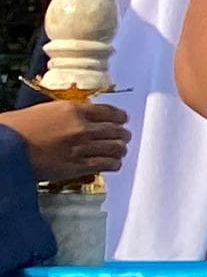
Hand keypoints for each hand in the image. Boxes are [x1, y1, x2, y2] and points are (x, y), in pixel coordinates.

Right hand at [5, 94, 125, 185]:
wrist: (6, 148)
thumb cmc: (19, 128)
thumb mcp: (46, 111)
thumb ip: (70, 114)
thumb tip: (87, 117)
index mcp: (74, 110)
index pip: (109, 112)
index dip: (120, 117)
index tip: (124, 120)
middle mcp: (81, 127)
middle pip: (116, 131)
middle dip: (122, 134)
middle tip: (124, 137)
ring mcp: (81, 147)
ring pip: (116, 148)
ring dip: (120, 149)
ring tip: (120, 151)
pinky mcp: (77, 166)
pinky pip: (106, 164)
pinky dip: (114, 163)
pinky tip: (113, 163)